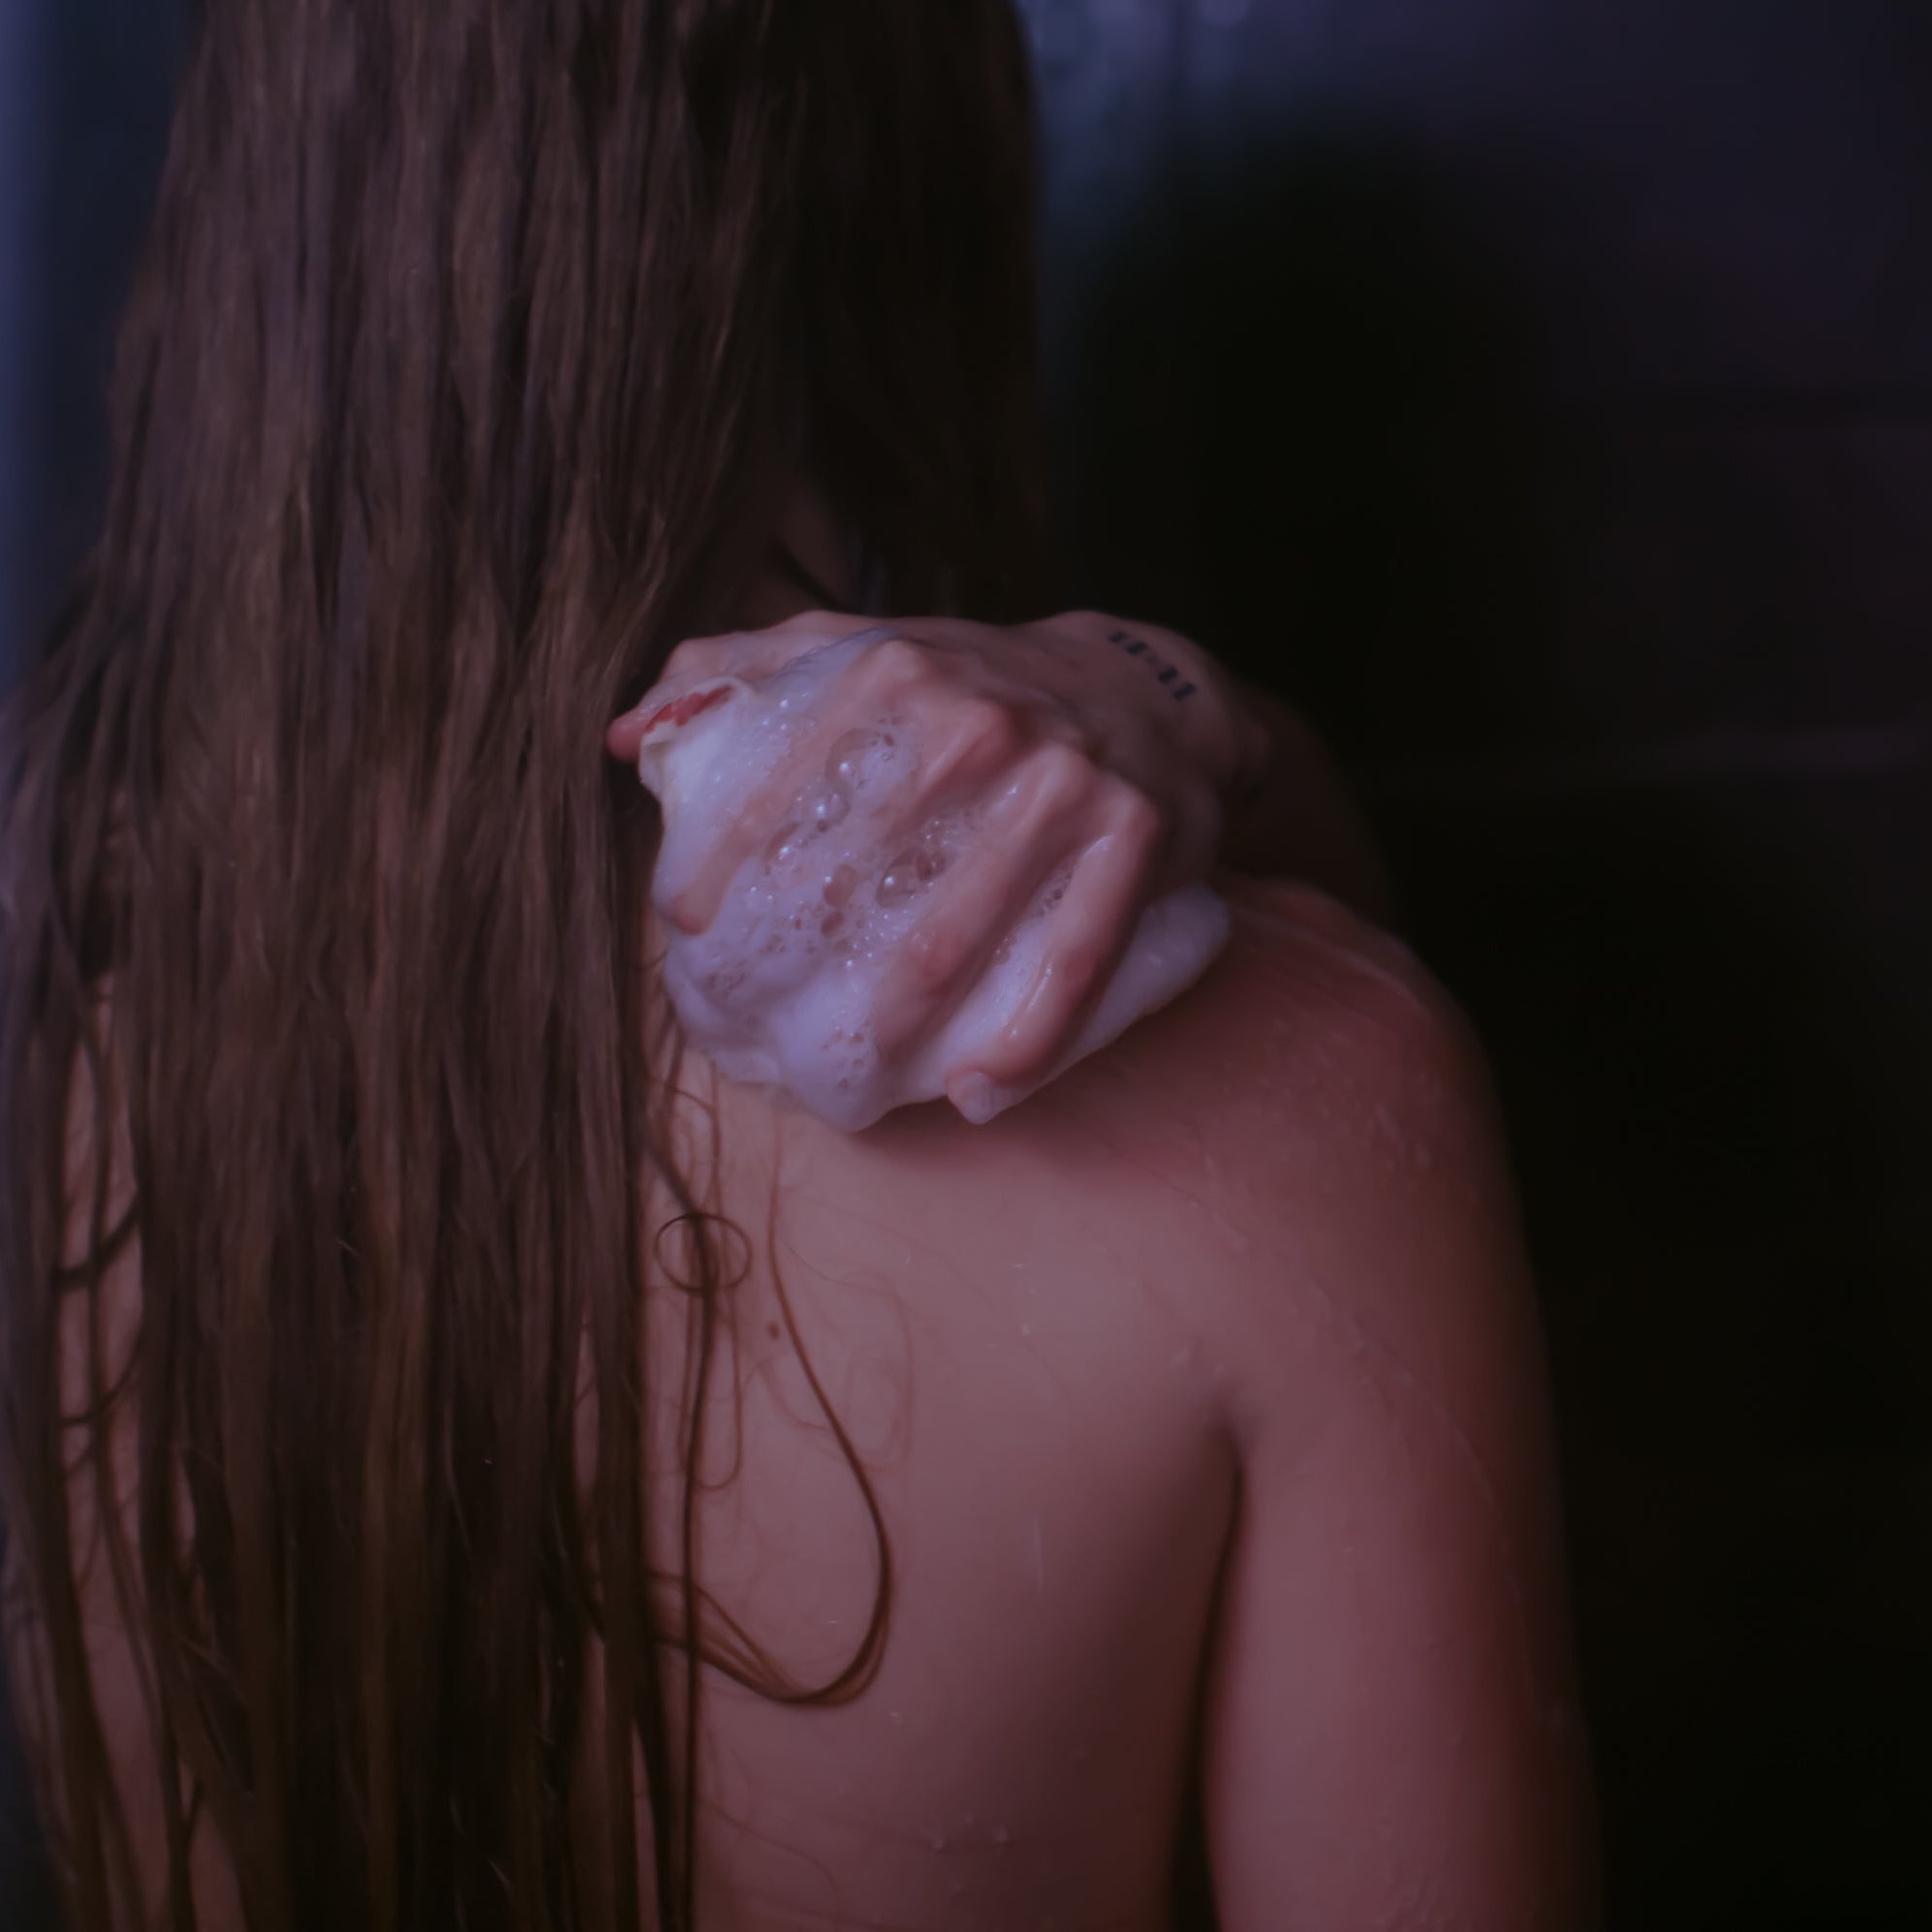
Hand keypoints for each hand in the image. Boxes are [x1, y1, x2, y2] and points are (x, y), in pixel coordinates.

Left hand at [606, 609, 1264, 1108]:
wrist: (1137, 686)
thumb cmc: (967, 689)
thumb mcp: (852, 650)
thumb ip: (737, 675)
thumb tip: (623, 737)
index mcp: (889, 671)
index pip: (769, 798)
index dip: (713, 883)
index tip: (690, 941)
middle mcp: (975, 723)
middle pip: (853, 892)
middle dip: (792, 983)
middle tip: (762, 1041)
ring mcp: (1061, 785)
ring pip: (949, 946)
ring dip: (887, 1038)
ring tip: (846, 1087)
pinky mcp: (1135, 839)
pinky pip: (1073, 967)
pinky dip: (1022, 1045)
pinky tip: (974, 1093)